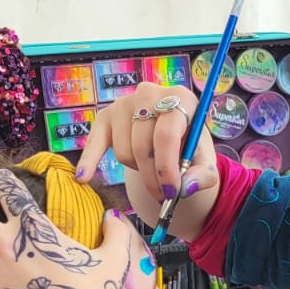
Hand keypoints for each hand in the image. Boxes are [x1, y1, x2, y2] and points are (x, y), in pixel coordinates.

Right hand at [77, 82, 221, 240]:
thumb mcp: (205, 159)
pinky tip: (84, 176)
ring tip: (152, 167)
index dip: (167, 168)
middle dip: (153, 177)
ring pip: (124, 151)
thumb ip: (204, 175)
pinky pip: (95, 143)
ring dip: (138, 169)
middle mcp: (150, 93)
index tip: (172, 192)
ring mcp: (124, 102)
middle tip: (163, 195)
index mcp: (181, 97)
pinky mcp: (106, 115)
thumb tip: (186, 187)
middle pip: (143, 146)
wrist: (171, 134)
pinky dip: (90, 160)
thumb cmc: (189, 145)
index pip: (166, 135)